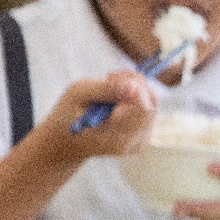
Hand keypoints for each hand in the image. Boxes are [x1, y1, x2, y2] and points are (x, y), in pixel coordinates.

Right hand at [40, 71, 157, 160]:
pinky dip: (134, 97)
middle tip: (109, 77)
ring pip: (152, 103)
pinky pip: (148, 108)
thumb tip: (133, 86)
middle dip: (134, 83)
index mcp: (115, 137)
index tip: (110, 77)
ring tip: (108, 88)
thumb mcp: (77, 94)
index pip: (141, 107)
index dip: (132, 85)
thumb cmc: (67, 116)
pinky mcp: (144, 134)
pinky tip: (115, 98)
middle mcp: (134, 142)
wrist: (67, 142)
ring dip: (134, 88)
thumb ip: (105, 89)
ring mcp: (141, 140)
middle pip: (151, 103)